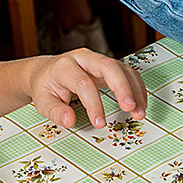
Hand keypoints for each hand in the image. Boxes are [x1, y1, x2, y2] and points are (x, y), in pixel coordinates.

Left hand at [28, 49, 147, 128]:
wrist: (46, 72)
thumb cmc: (45, 87)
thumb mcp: (42, 101)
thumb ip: (55, 112)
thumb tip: (70, 120)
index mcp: (64, 66)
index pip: (82, 82)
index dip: (93, 103)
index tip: (100, 123)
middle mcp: (83, 58)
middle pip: (107, 66)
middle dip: (122, 86)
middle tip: (130, 107)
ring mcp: (98, 60)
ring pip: (122, 68)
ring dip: (134, 90)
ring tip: (139, 113)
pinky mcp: (108, 66)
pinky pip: (127, 73)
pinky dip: (137, 88)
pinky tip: (141, 104)